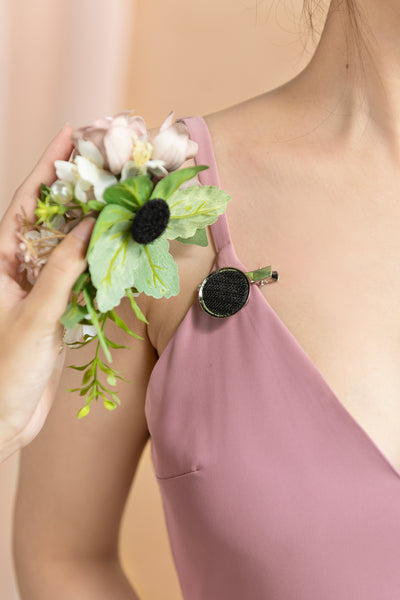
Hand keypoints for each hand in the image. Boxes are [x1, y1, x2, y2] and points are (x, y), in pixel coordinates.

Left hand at [0, 125, 94, 460]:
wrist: (2, 419)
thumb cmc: (5, 371)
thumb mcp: (35, 315)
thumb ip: (62, 270)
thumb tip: (88, 226)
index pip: (26, 202)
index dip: (49, 166)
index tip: (71, 134)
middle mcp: (17, 267)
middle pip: (49, 216)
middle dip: (76, 188)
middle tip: (107, 161)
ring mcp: (37, 287)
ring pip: (68, 245)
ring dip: (92, 224)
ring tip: (120, 197)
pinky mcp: (55, 307)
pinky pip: (80, 274)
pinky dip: (99, 260)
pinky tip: (118, 245)